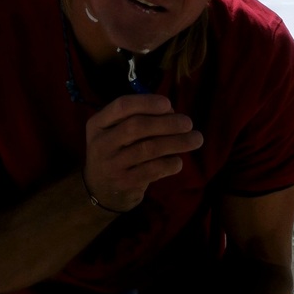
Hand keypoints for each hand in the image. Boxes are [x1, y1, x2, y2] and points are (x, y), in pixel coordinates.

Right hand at [83, 93, 203, 213]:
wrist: (100, 191)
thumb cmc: (115, 152)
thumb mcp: (113, 132)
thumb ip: (137, 118)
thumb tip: (171, 111)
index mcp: (97, 124)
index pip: (121, 106)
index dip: (146, 102)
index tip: (168, 104)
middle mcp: (101, 144)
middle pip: (137, 127)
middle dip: (167, 123)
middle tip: (188, 123)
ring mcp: (112, 165)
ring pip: (149, 149)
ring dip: (177, 142)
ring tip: (195, 139)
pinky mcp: (126, 183)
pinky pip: (153, 170)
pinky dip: (170, 163)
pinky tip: (178, 161)